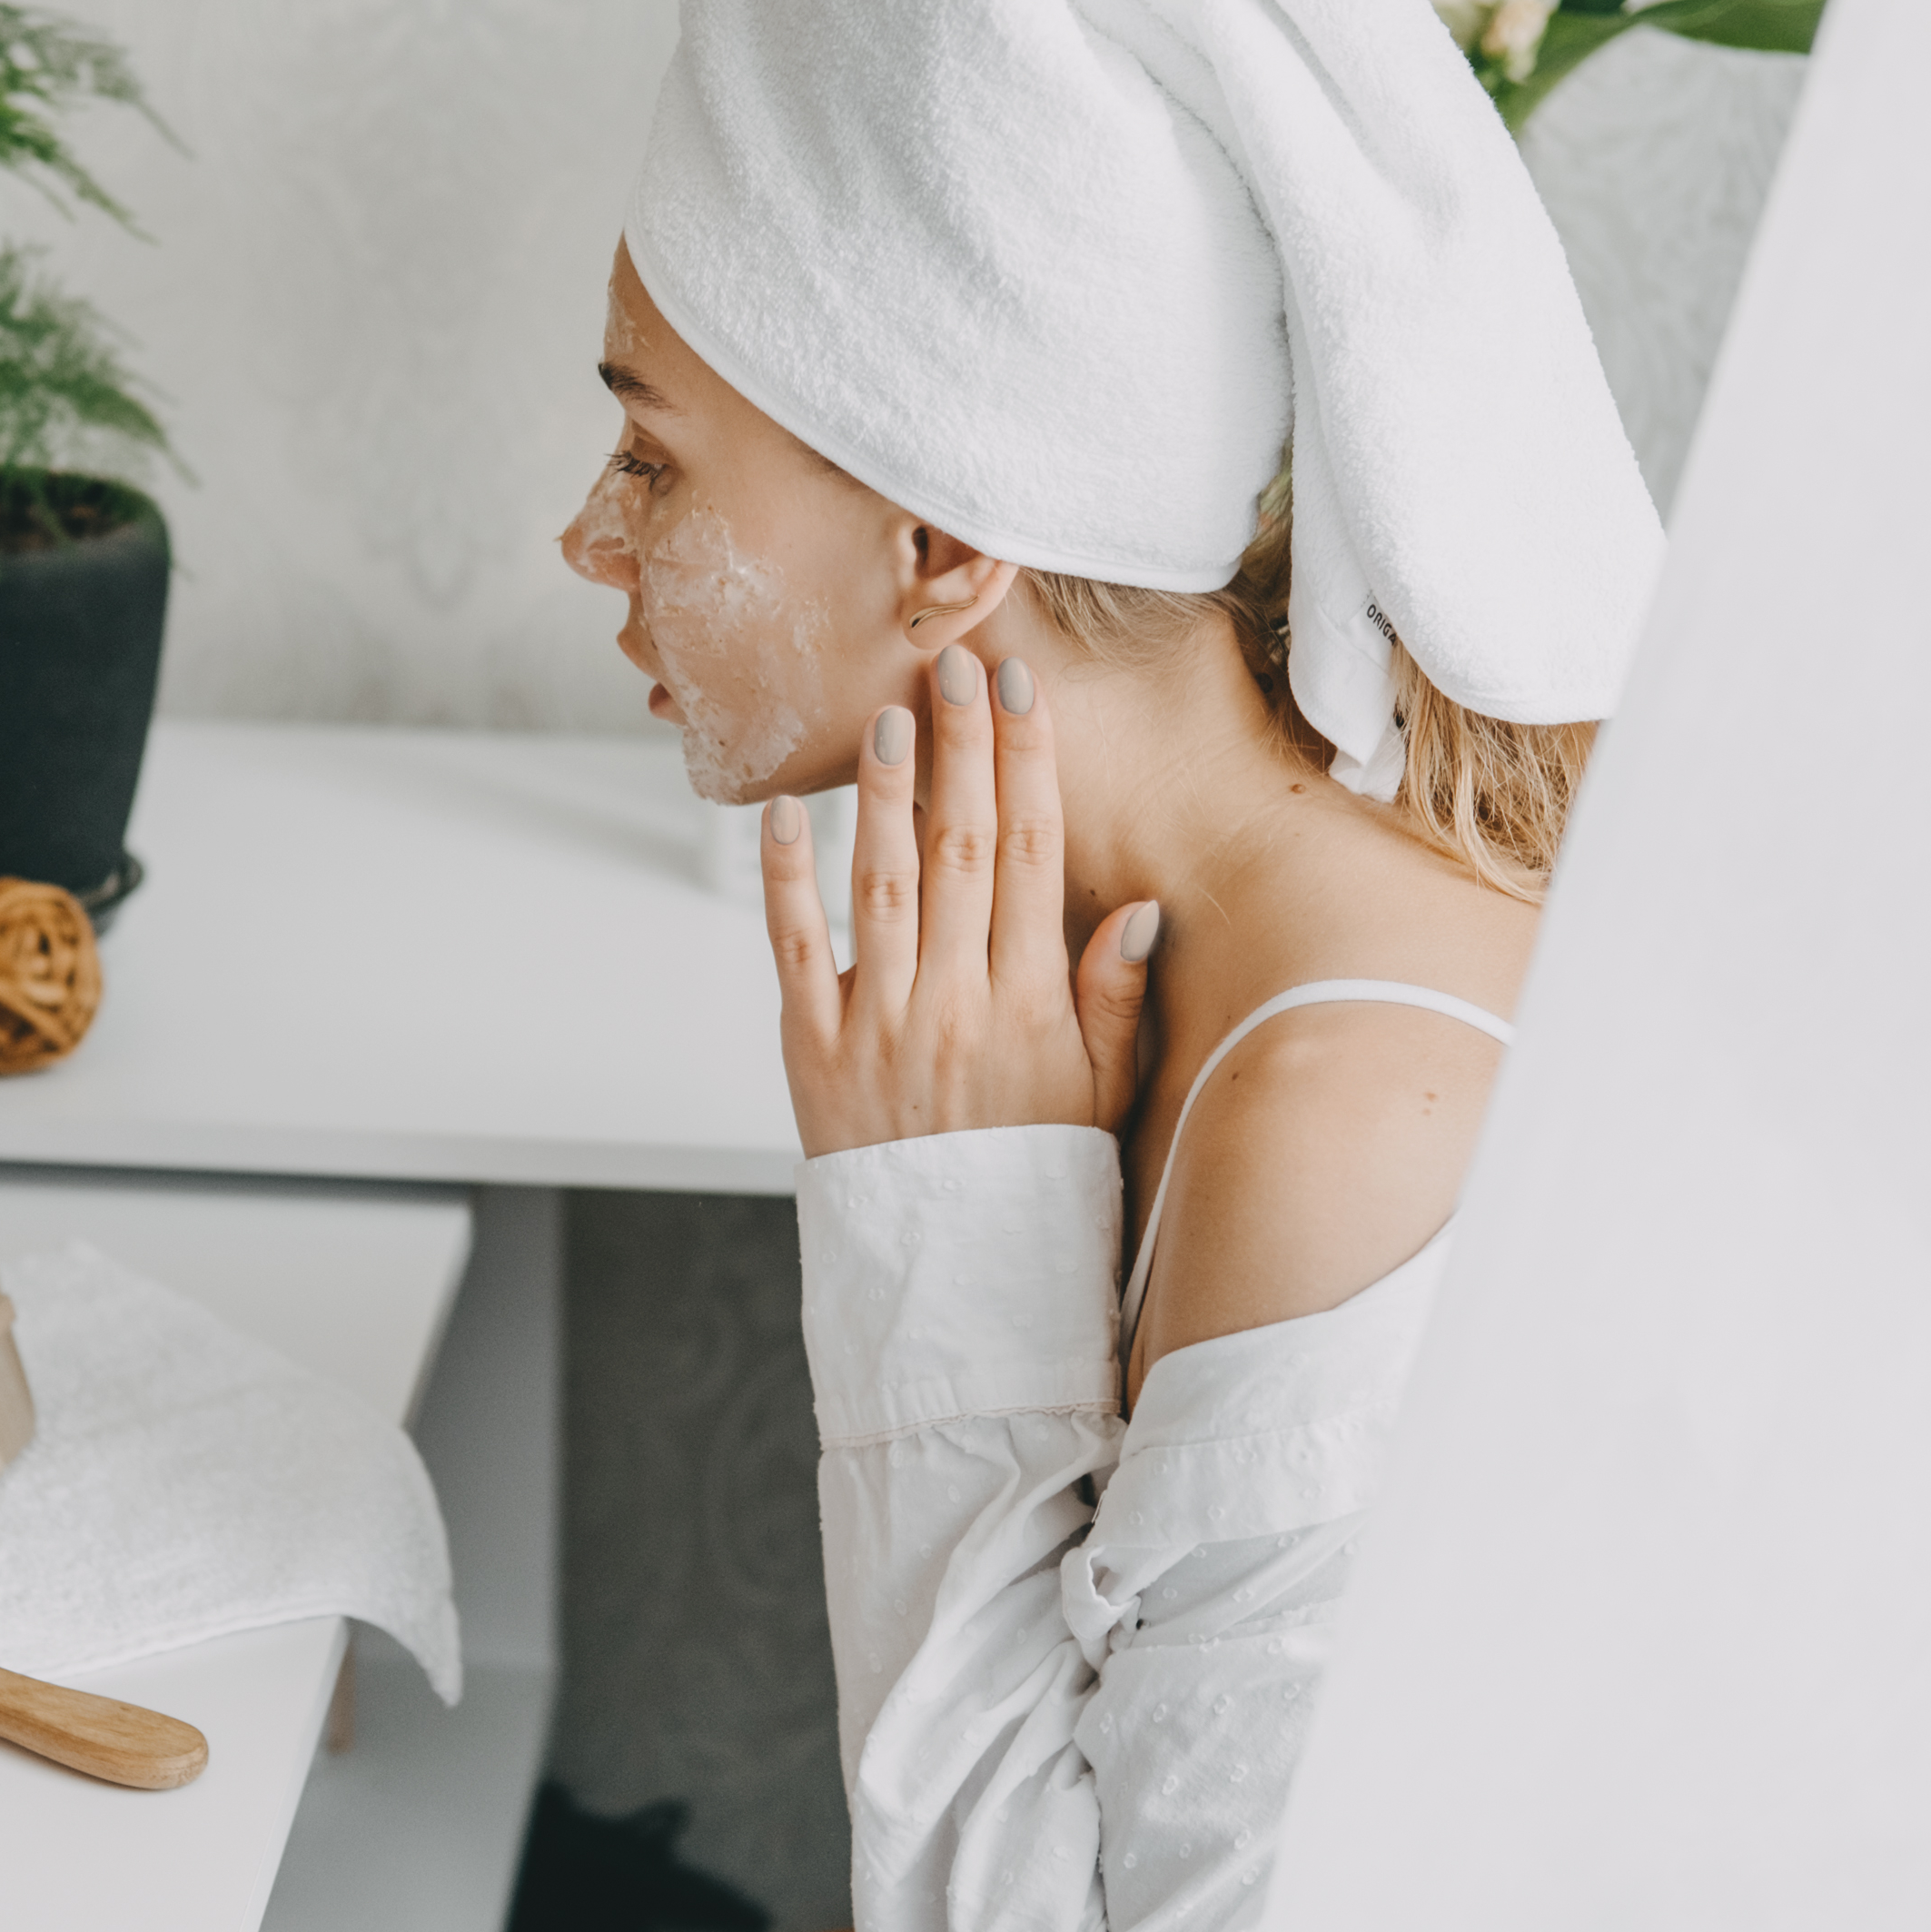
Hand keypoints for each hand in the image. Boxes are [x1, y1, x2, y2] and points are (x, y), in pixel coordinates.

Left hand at [763, 646, 1158, 1157]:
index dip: (1028, 764)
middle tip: (951, 663)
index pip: (1034, 856)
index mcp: (1030, 1004)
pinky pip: (796, 947)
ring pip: (881, 882)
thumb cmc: (1033, 1169)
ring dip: (884, 792)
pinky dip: (787, 876)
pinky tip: (787, 812)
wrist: (952, 1268)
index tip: (1020, 692)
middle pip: (961, 847)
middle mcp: (955, 1002)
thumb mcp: (1101, 1091)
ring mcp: (879, 1023)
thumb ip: (1114, 996)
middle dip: (958, 748)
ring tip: (887, 717)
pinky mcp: (813, 1048)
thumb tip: (1143, 907)